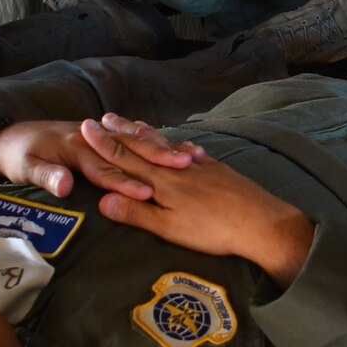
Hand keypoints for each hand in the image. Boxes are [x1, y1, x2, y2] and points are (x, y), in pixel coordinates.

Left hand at [0, 116, 200, 199]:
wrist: (4, 133)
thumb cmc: (15, 154)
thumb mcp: (25, 166)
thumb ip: (47, 176)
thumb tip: (64, 186)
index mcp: (75, 148)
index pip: (106, 169)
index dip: (126, 183)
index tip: (149, 194)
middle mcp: (90, 139)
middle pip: (131, 151)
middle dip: (160, 158)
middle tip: (189, 166)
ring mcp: (97, 136)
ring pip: (136, 142)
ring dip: (161, 149)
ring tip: (189, 156)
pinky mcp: (99, 138)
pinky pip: (133, 139)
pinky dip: (154, 143)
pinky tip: (172, 148)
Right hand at [80, 117, 315, 286]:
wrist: (260, 222)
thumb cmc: (212, 230)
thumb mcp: (169, 228)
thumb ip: (136, 212)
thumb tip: (103, 199)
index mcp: (161, 182)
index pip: (125, 159)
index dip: (103, 145)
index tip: (86, 129)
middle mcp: (176, 167)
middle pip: (143, 147)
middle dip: (120, 133)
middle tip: (103, 117)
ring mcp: (198, 166)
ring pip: (165, 146)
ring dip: (146, 135)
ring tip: (134, 124)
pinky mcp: (216, 169)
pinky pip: (188, 151)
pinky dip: (176, 144)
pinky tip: (179, 144)